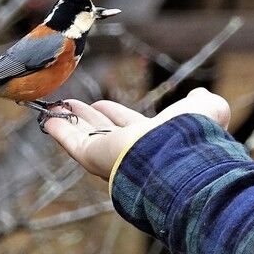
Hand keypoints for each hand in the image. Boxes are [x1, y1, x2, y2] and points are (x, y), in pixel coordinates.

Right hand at [44, 88, 230, 180]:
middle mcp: (129, 149)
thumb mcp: (205, 110)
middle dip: (86, 117)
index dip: (112, 113)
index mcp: (151, 138)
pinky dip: (58, 130)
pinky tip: (48, 119)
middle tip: (71, 104)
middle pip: (101, 131)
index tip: (100, 104)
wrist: (179, 156)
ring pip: (83, 135)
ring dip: (69, 120)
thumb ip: (202, 102)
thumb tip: (198, 96)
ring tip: (55, 106)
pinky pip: (71, 141)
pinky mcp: (93, 158)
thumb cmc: (193, 133)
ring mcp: (109, 155)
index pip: (126, 124)